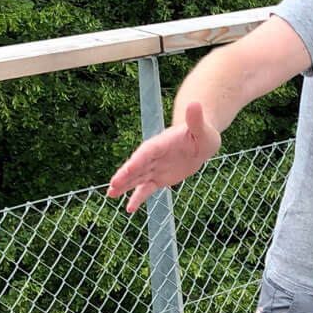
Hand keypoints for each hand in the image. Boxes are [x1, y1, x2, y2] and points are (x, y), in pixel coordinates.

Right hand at [106, 100, 220, 212]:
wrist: (200, 141)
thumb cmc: (202, 132)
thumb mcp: (202, 127)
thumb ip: (195, 118)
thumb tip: (194, 103)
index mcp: (161, 143)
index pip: (148, 152)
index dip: (138, 160)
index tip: (129, 169)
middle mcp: (154, 156)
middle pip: (137, 166)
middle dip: (125, 176)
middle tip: (112, 185)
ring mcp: (155, 168)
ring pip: (137, 178)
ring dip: (124, 186)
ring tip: (110, 194)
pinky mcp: (158, 178)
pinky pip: (146, 189)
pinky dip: (138, 198)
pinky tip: (129, 209)